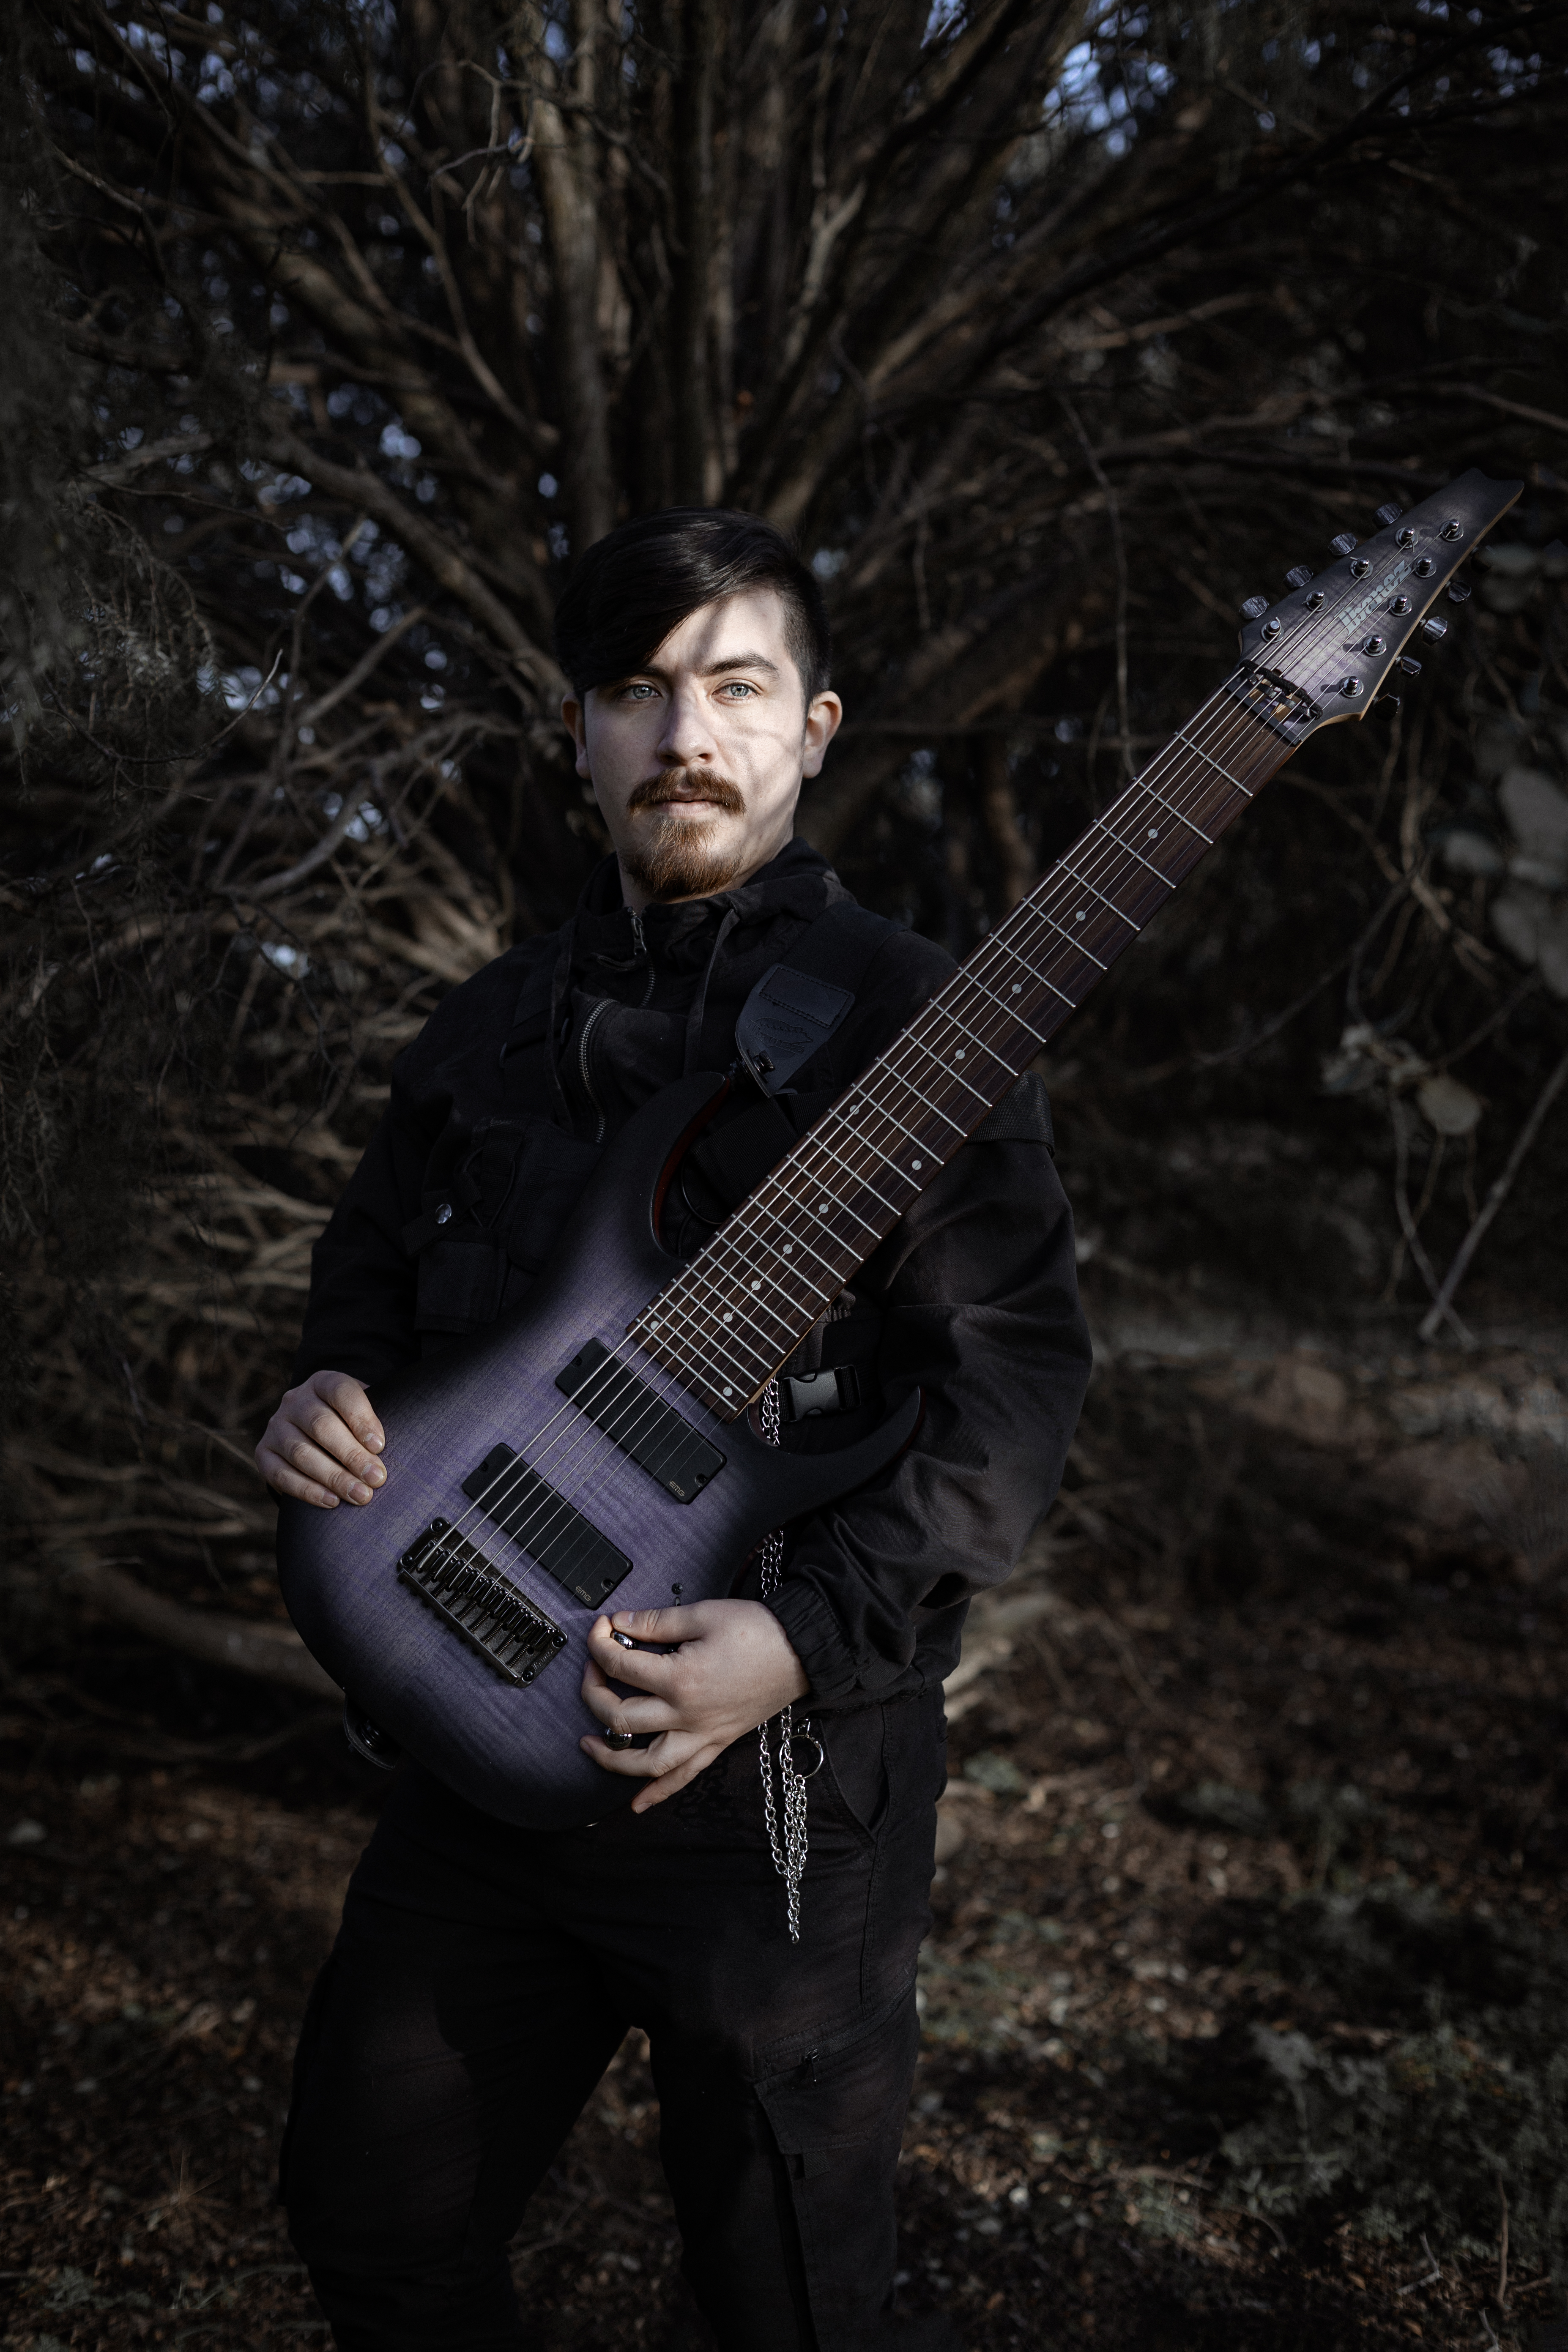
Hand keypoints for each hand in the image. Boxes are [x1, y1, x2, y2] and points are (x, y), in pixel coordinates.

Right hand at [256, 1370, 386, 1508]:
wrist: (316, 1431)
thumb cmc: (352, 1422)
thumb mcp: (366, 1410)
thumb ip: (378, 1420)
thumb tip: (394, 1448)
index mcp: (323, 1381)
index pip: (341, 1392)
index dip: (361, 1418)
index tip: (380, 1445)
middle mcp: (295, 1400)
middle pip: (321, 1426)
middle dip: (352, 1455)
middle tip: (377, 1479)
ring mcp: (276, 1426)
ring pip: (301, 1452)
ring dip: (333, 1477)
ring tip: (361, 1496)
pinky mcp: (264, 1453)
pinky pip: (281, 1474)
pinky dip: (307, 1490)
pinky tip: (331, 1501)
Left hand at [581, 1599, 808, 1812]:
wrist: (803, 1651)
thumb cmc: (758, 1631)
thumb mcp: (703, 1614)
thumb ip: (656, 1622)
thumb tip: (618, 1623)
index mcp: (680, 1679)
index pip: (620, 1667)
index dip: (600, 1643)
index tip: (602, 1628)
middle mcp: (687, 1715)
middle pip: (620, 1717)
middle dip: (594, 1693)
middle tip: (592, 1671)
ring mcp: (702, 1735)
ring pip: (645, 1762)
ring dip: (611, 1758)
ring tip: (589, 1744)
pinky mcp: (717, 1743)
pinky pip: (684, 1777)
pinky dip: (658, 1793)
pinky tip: (636, 1803)